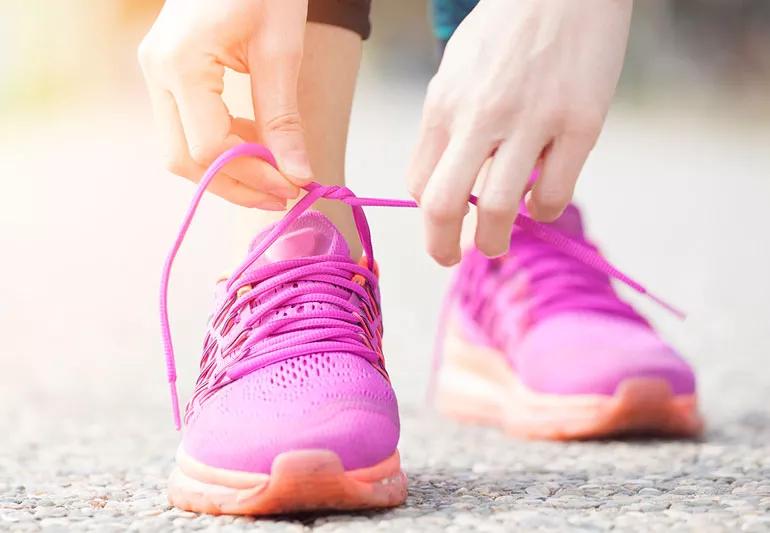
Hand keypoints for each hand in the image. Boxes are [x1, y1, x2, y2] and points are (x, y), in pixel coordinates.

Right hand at [138, 0, 311, 208]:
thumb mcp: (281, 50)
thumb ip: (283, 119)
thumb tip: (298, 176)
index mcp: (181, 64)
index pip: (208, 149)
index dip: (252, 178)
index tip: (292, 188)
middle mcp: (157, 72)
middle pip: (183, 159)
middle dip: (234, 185)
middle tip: (281, 194)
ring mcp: (156, 72)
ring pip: (180, 149)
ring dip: (227, 170)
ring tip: (273, 172)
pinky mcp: (167, 73)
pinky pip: (186, 127)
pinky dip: (219, 146)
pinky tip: (254, 145)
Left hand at [407, 0, 631, 264]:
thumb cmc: (506, 32)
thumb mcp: (457, 70)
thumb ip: (447, 123)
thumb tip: (444, 182)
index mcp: (444, 103)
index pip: (418, 183)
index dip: (428, 214)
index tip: (442, 224)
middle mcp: (480, 116)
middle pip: (442, 206)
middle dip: (442, 248)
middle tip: (452, 258)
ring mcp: (532, 121)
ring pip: (498, 211)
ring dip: (494, 243)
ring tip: (497, 244)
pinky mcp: (581, 123)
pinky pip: (554, 194)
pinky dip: (544, 210)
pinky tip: (542, 201)